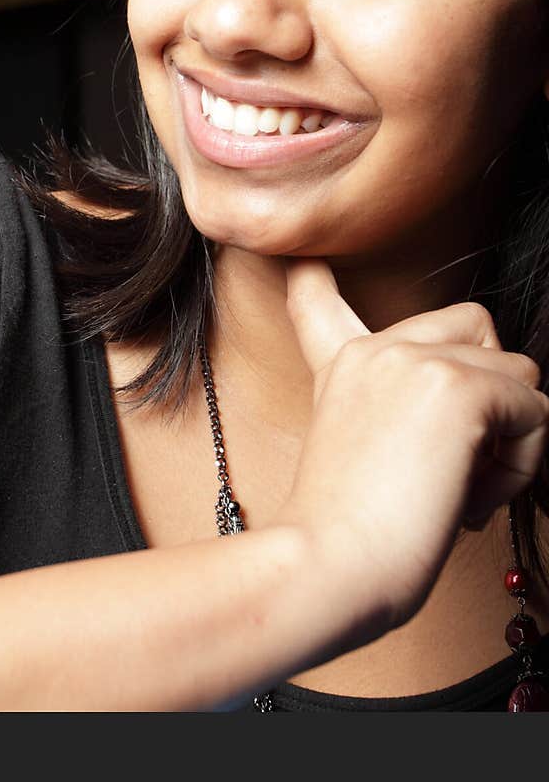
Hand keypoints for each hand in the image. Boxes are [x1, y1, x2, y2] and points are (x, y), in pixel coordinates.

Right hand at [277, 257, 548, 630]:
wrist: (330, 562)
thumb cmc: (346, 534)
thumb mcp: (362, 451)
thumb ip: (402, 413)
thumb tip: (482, 418)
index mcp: (344, 364)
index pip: (320, 298)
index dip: (314, 281)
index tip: (303, 266)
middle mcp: (379, 348)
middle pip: (476, 326)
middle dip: (493, 389)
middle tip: (458, 459)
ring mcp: (416, 360)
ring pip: (521, 376)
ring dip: (511, 438)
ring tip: (463, 489)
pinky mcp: (459, 388)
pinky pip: (536, 413)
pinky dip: (521, 463)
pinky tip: (471, 497)